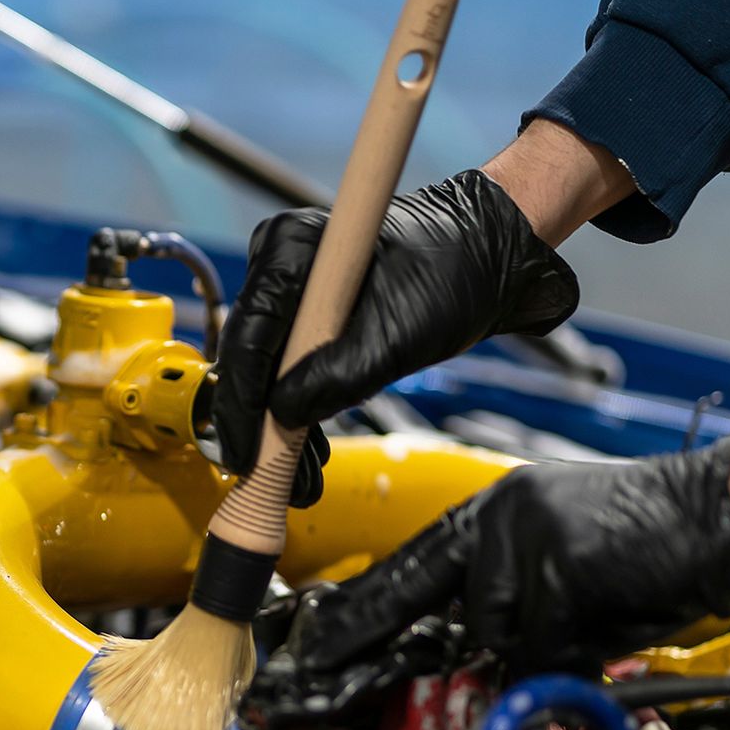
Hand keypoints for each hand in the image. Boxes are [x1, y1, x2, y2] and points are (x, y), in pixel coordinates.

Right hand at [212, 169, 579, 506]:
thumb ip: (338, 377)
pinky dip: (300, 410)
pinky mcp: (310, 314)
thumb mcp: (397, 336)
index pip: (247, 336)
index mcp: (289, 249)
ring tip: (299, 481)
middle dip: (260, 423)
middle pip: (249, 357)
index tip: (241, 454)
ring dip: (281, 427)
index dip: (240, 403)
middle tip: (267, 478)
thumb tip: (285, 417)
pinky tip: (310, 454)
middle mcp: (280, 264)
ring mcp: (293, 290)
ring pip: (268, 371)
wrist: (488, 256)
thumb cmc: (452, 274)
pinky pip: (290, 368)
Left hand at [288, 435, 729, 675]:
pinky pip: (541, 646)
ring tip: (596, 614)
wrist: (728, 513)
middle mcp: (501, 514)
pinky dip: (574, 652)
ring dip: (540, 649)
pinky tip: (613, 616)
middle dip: (375, 635)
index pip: (411, 562)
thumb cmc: (654, 545)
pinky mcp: (561, 567)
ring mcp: (528, 538)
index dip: (363, 606)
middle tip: (319, 667)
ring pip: (495, 637)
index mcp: (497, 509)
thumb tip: (468, 650)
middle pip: (425, 596)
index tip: (316, 639)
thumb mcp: (563, 557)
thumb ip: (507, 595)